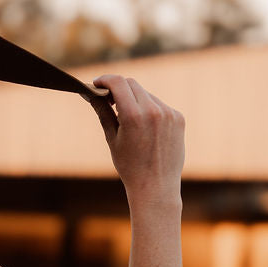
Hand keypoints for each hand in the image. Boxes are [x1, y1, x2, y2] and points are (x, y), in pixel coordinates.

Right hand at [92, 75, 184, 201]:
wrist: (156, 186)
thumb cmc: (129, 166)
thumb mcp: (112, 138)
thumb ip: (103, 111)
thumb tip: (90, 93)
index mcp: (134, 116)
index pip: (118, 83)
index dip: (105, 80)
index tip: (97, 84)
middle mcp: (153, 111)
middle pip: (132, 84)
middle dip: (118, 88)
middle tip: (108, 100)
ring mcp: (168, 113)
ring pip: (146, 94)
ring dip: (134, 100)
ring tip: (128, 120)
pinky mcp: (178, 118)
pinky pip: (159, 105)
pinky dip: (149, 109)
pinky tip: (145, 128)